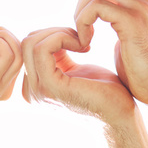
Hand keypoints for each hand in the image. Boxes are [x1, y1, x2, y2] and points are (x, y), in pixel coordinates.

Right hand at [21, 27, 135, 125]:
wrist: (120, 115)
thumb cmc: (103, 92)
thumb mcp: (73, 69)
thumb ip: (57, 57)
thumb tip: (48, 35)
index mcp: (35, 86)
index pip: (28, 47)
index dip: (53, 35)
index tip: (78, 40)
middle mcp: (31, 91)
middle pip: (26, 42)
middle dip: (54, 31)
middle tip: (80, 38)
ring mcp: (38, 90)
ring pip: (31, 43)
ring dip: (60, 33)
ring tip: (82, 43)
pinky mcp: (50, 87)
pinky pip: (42, 49)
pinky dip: (63, 37)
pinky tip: (84, 47)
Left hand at [74, 0, 147, 107]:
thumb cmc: (140, 70)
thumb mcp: (125, 36)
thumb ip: (115, 18)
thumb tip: (96, 9)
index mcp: (142, 0)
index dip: (87, 0)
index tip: (83, 25)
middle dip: (81, 4)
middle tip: (78, 30)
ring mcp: (140, 8)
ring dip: (80, 13)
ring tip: (81, 37)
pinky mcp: (132, 21)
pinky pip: (97, 7)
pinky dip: (83, 23)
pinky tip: (86, 43)